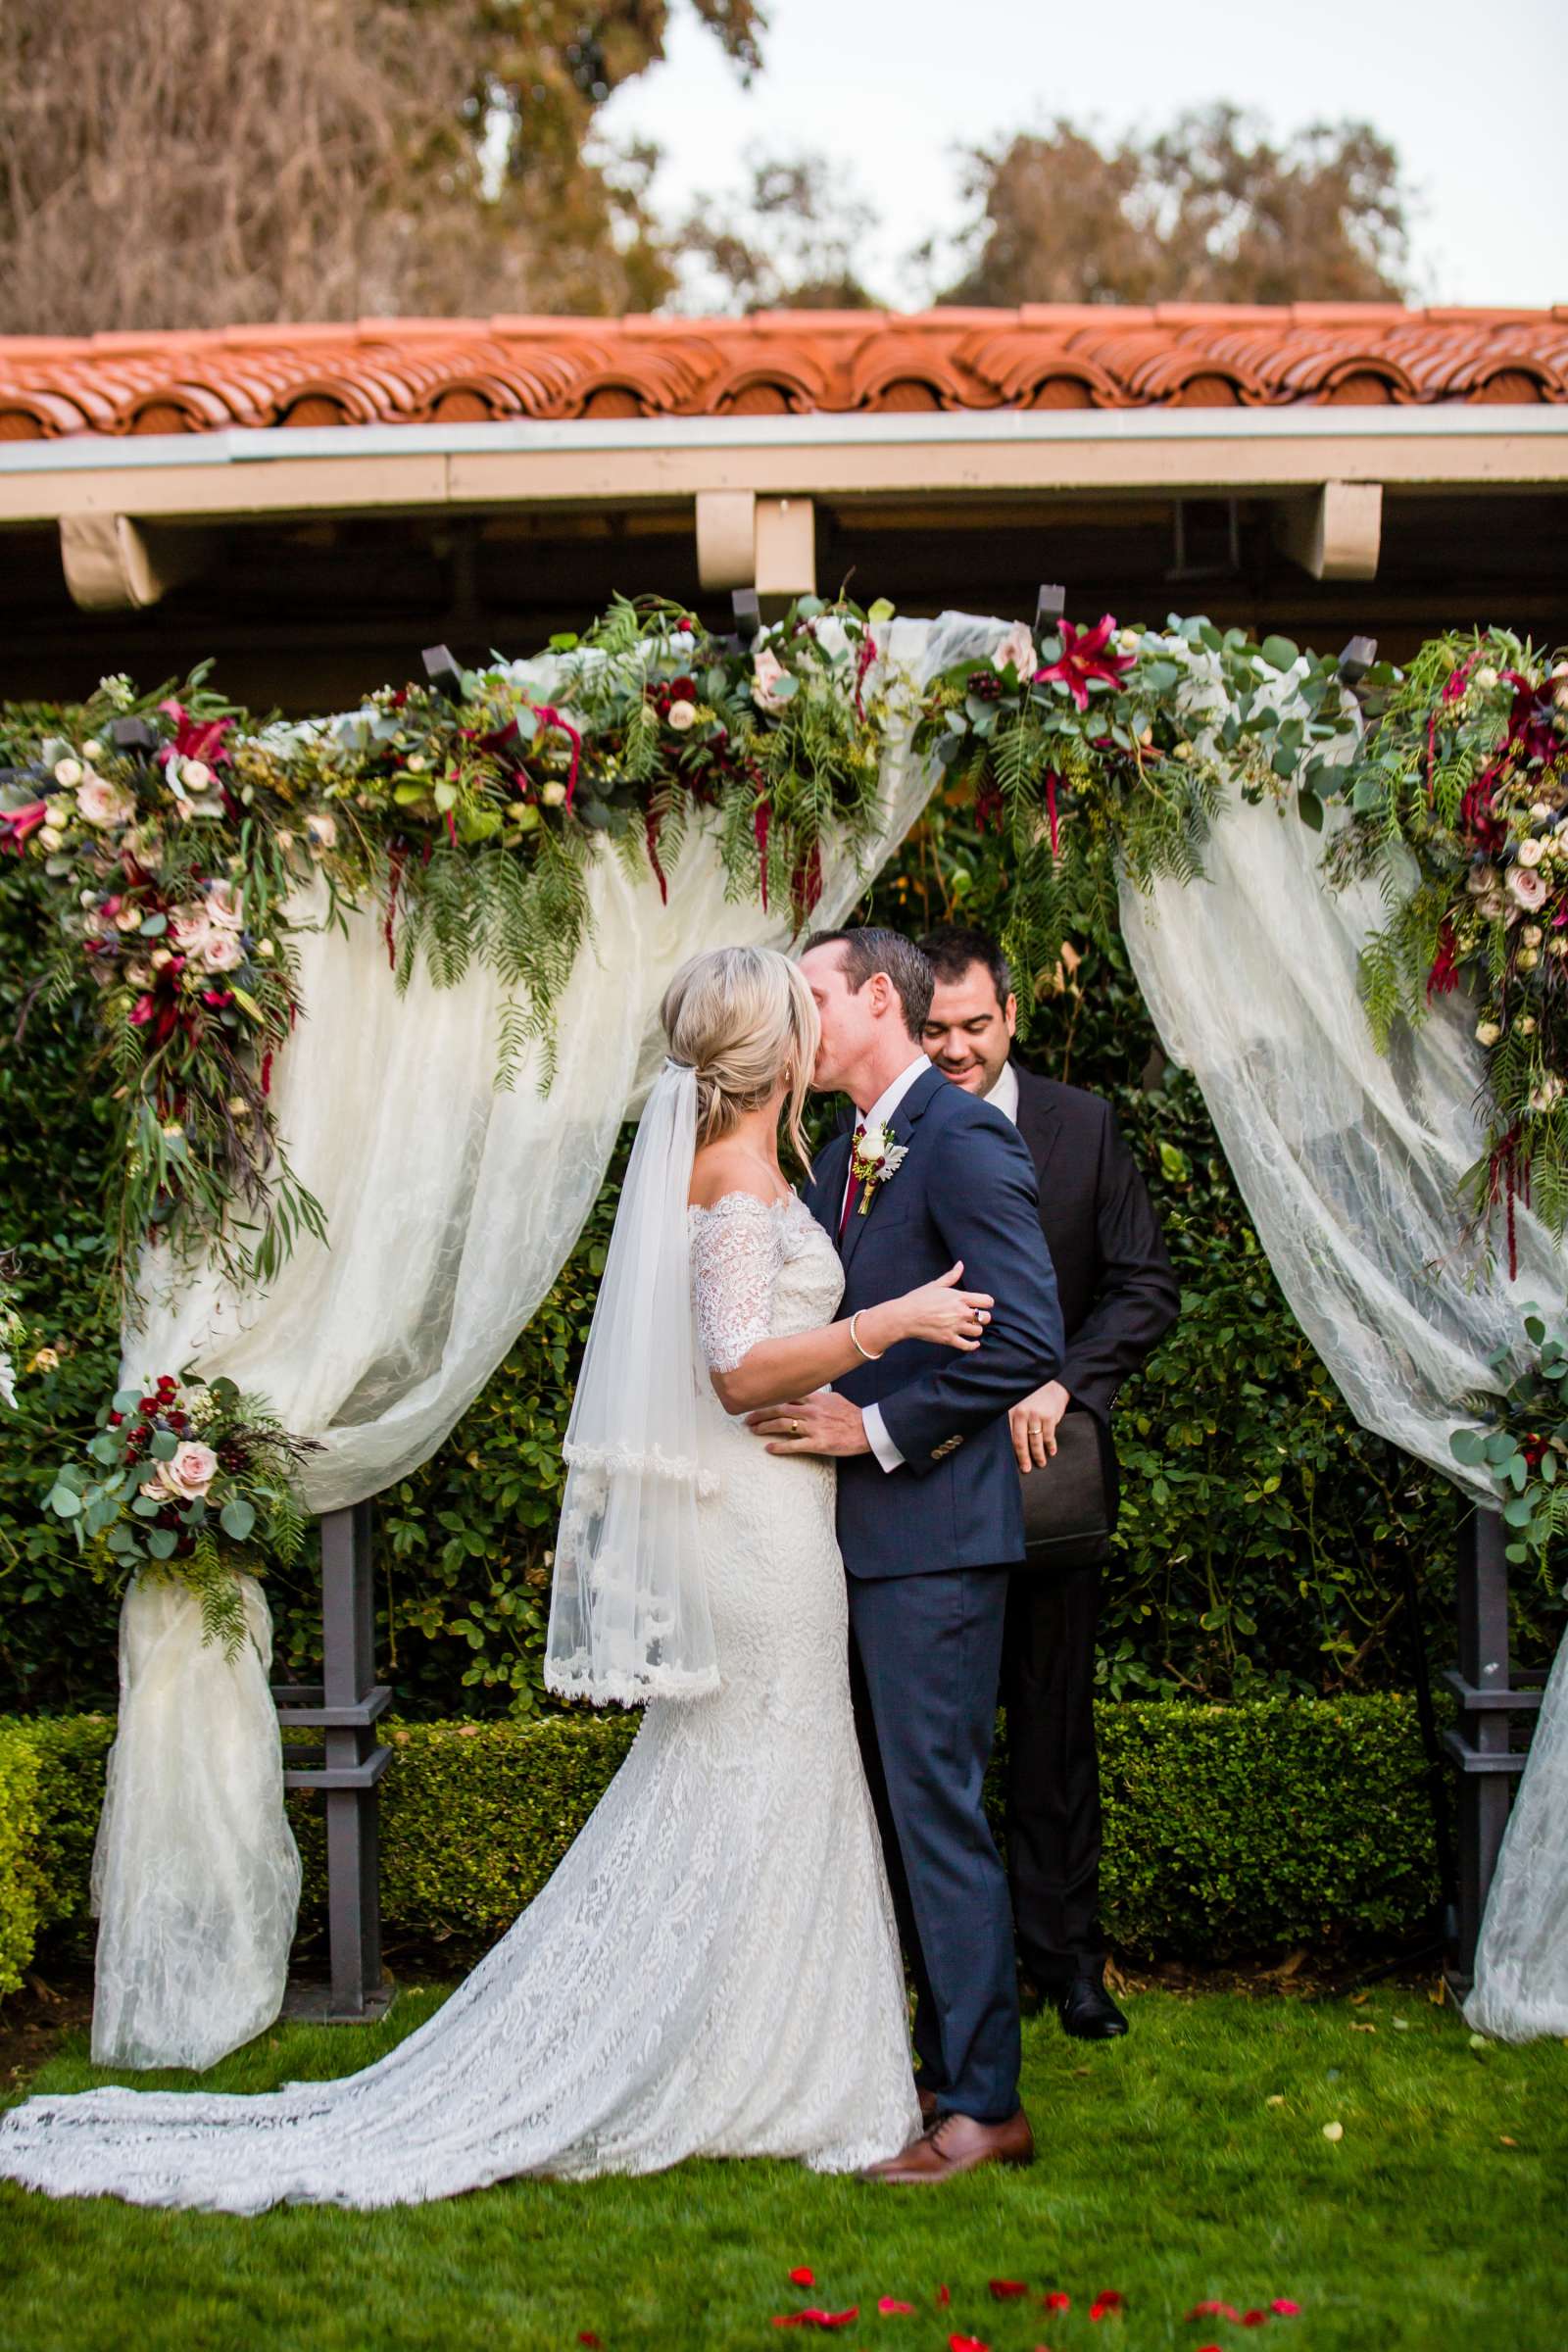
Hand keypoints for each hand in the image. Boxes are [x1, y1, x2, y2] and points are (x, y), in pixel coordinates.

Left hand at [744, 1391, 869, 1457]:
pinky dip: (779, 1447)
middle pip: (778, 1409)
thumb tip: (804, 1393)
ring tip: (754, 1430)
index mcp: (814, 1398)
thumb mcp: (833, 1398)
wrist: (867, 1429)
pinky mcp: (817, 1443)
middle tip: (748, 1418)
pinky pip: (793, 1445)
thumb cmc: (851, 1414)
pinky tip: (769, 1449)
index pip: (785, 1394)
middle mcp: (811, 1410)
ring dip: (764, 1427)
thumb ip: (816, 1396)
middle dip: (760, 1413)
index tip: (756, 1400)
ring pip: (782, 1425)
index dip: (768, 1397)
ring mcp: (813, 1427)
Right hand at [892, 1261, 994, 1352]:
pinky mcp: (949, 1339)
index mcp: (959, 1298)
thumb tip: (961, 1264)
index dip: (987, 1303)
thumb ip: (951, 1275)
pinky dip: (973, 1345)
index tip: (983, 1304)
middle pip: (985, 1318)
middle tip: (976, 1318)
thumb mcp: (936, 1284)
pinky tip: (973, 1343)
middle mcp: (960, 1313)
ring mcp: (955, 1327)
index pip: (986, 1301)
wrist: (905, 1316)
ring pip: (978, 1332)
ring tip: (971, 1328)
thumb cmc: (919, 1298)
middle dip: (983, 1317)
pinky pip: (968, 1346)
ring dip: (976, 1330)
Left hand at [1010, 1379, 1070, 1472]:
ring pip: (1035, 1441)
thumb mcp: (1019, 1403)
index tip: (1013, 1461)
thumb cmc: (1033, 1396)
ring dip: (1038, 1455)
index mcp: (1011, 1411)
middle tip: (1026, 1469)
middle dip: (1023, 1458)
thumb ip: (1013, 1419)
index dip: (1011, 1450)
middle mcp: (1022, 1413)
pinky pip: (1049, 1436)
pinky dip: (1050, 1446)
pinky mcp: (1049, 1417)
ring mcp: (1036, 1415)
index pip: (1009, 1435)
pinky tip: (1051, 1452)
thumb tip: (1007, 1441)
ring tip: (1041, 1463)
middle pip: (1020, 1441)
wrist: (1053, 1384)